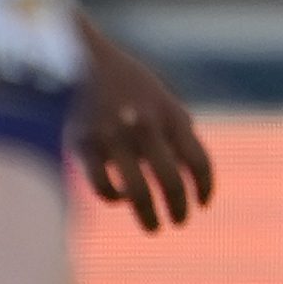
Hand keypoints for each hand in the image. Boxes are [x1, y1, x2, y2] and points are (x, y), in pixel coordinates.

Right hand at [72, 19, 214, 230]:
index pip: (199, 162)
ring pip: (138, 194)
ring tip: (153, 226)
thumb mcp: (158, 98)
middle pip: (171, 183)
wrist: (77, 56)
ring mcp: (114, 137)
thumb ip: (176, 131)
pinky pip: (105, 188)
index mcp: (170, 113)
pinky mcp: (84, 145)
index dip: (205, 188)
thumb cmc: (124, 81)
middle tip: (179, 221)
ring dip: (149, 217)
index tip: (202, 204)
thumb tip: (190, 175)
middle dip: (179, 209)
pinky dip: (115, 198)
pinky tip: (118, 196)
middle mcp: (145, 126)